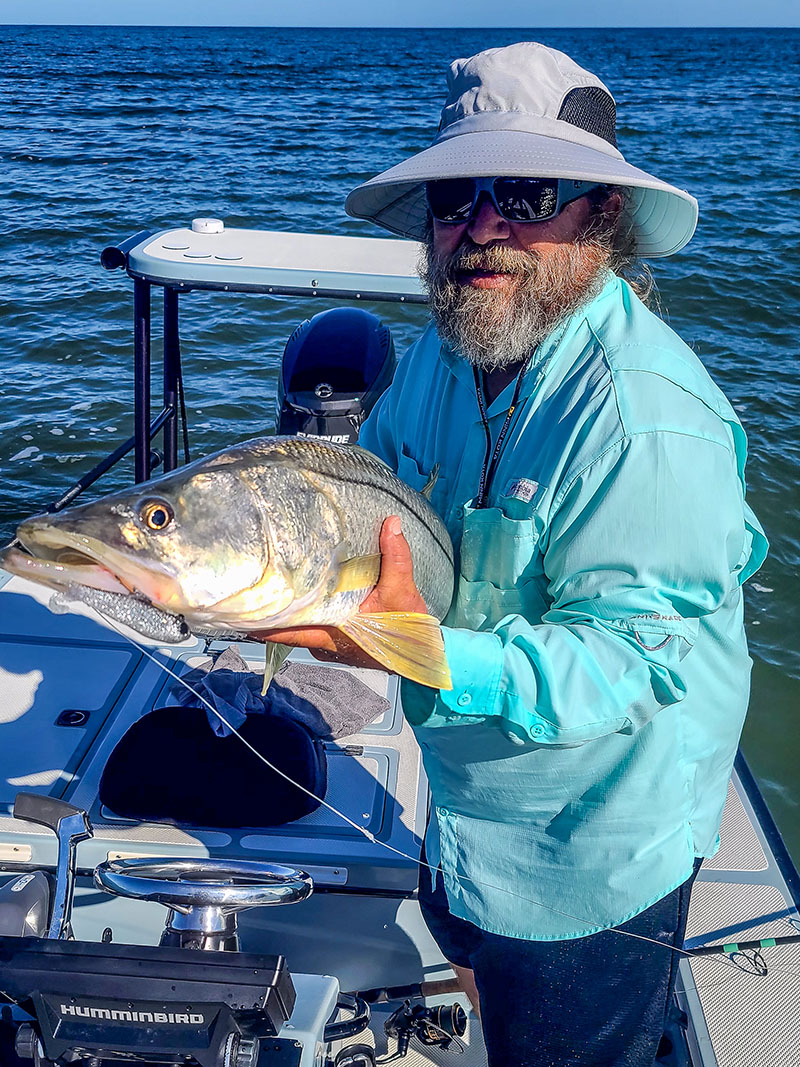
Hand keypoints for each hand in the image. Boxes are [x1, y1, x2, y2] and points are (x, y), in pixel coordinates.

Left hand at [248, 516, 426, 668]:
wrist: (424, 652)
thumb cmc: (408, 630)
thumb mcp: (403, 592)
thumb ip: (396, 558)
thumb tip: (391, 523)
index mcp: (333, 633)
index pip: (287, 632)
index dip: (261, 623)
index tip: (239, 609)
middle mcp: (325, 643)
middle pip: (285, 630)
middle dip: (267, 614)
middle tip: (247, 591)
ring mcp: (329, 645)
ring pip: (297, 630)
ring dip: (284, 615)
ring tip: (267, 590)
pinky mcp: (337, 642)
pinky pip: (311, 629)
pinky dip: (301, 617)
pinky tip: (299, 598)